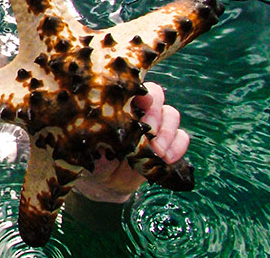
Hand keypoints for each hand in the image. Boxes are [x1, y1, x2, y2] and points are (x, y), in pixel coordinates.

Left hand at [70, 82, 189, 202]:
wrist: (102, 183)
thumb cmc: (90, 156)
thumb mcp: (88, 144)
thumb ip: (97, 133)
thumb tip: (105, 127)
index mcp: (120, 103)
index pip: (135, 86)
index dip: (141, 92)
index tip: (141, 103)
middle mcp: (139, 109)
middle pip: (158, 96)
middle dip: (155, 115)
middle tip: (148, 135)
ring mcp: (155, 126)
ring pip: (172, 115)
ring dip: (167, 132)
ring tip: (157, 151)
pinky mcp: (167, 144)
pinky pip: (181, 137)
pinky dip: (178, 147)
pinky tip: (166, 159)